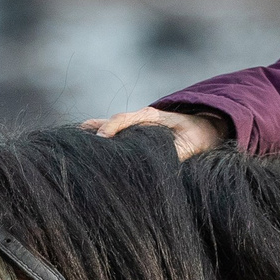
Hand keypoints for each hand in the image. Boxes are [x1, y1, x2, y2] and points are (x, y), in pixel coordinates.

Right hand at [83, 107, 225, 160]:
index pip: (124, 118)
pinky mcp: (137, 132)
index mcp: (151, 117)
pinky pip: (116, 131)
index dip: (110, 127)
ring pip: (110, 124)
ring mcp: (138, 124)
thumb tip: (162, 162)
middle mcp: (141, 118)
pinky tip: (88, 145)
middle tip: (76, 140)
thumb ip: (176, 152)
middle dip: (94, 128)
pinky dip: (101, 135)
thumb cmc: (198, 134)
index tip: (100, 138)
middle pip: (112, 120)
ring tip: (74, 140)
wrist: (205, 126)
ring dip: (94, 131)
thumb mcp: (191, 143)